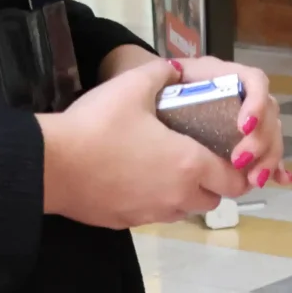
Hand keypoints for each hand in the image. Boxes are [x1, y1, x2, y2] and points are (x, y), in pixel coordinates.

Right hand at [40, 60, 249, 227]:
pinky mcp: (126, 222)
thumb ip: (162, 75)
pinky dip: (155, 201)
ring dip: (185, 194)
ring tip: (168, 168)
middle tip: (199, 158)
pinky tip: (137, 178)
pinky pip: (154, 214)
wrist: (52, 165)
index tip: (232, 156)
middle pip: (213, 199)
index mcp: (189, 164)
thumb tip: (175, 70)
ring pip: (184, 210)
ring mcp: (151, 213)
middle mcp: (177, 195)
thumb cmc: (98, 125)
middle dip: (213, 183)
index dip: (239, 171)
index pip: (235, 181)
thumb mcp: (132, 87)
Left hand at [170, 55, 290, 190]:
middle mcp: (242, 95)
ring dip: (268, 158)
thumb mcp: (159, 80)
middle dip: (261, 141)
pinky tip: (281, 179)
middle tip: (240, 162)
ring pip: (271, 135)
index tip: (243, 128)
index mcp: (225, 76)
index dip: (256, 103)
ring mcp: (246, 119)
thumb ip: (161, 75)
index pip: (254, 81)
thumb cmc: (157, 92)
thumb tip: (171, 74)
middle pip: (269, 113)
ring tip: (253, 179)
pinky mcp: (245, 142)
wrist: (153, 107)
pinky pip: (267, 152)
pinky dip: (274, 166)